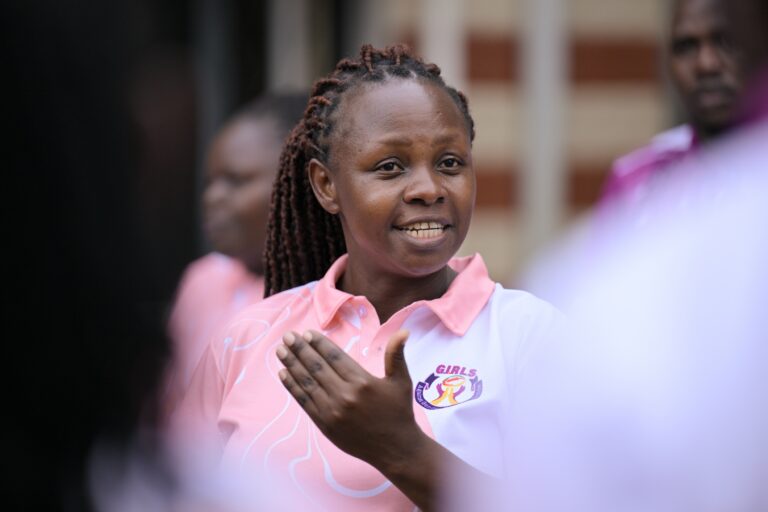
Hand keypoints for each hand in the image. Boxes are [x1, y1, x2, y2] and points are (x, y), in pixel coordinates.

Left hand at [275, 329, 424, 470]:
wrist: (395, 449)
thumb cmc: (399, 412)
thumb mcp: (402, 381)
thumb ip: (397, 355)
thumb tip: (404, 332)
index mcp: (363, 382)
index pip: (335, 357)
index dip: (319, 344)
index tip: (307, 333)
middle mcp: (345, 395)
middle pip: (317, 367)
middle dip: (300, 349)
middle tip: (288, 336)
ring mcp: (333, 411)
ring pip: (308, 383)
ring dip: (292, 365)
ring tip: (281, 351)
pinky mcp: (325, 425)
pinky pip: (304, 402)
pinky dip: (292, 387)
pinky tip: (283, 374)